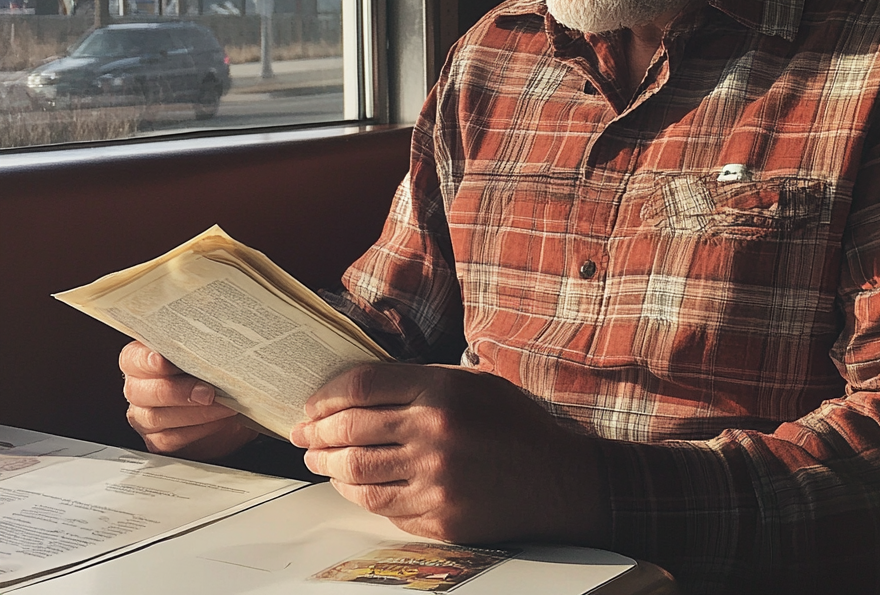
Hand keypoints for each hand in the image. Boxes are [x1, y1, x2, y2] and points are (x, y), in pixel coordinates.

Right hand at [120, 341, 254, 459]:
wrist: (229, 405)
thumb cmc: (212, 372)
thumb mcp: (206, 353)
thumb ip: (201, 345)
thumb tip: (214, 339)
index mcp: (142, 360)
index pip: (133, 358)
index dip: (146, 359)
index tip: (162, 358)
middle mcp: (138, 388)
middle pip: (140, 391)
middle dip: (176, 391)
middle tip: (208, 391)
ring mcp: (145, 416)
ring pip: (156, 417)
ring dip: (194, 412)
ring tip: (223, 405)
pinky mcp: (157, 440)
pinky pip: (169, 438)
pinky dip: (198, 429)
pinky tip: (219, 419)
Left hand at [290, 362, 610, 547]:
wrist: (560, 480)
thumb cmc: (516, 425)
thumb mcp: (475, 382)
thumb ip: (423, 380)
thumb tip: (365, 386)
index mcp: (442, 390)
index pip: (363, 385)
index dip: (326, 395)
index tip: (311, 404)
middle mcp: (434, 433)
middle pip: (350, 430)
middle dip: (315, 432)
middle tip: (302, 434)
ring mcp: (436, 479)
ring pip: (357, 474)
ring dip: (327, 467)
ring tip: (317, 460)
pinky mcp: (439, 517)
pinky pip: (381, 507)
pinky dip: (356, 494)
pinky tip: (349, 484)